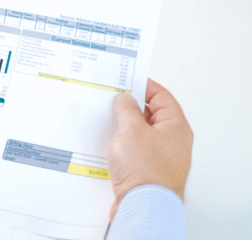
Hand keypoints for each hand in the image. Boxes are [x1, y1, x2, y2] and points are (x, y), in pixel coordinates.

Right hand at [107, 79, 192, 218]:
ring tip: (108, 121)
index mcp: (176, 126)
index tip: (128, 80)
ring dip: (125, 126)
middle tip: (113, 99)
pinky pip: (136, 150)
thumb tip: (125, 99)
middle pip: (152, 115)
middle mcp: (173, 141)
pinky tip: (109, 144)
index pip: (162, 97)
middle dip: (132, 107)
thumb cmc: (145, 169)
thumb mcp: (131, 129)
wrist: (144, 205)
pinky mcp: (148, 171)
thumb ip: (127, 109)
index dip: (145, 86)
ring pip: (142, 133)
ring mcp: (161, 157)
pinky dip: (123, 144)